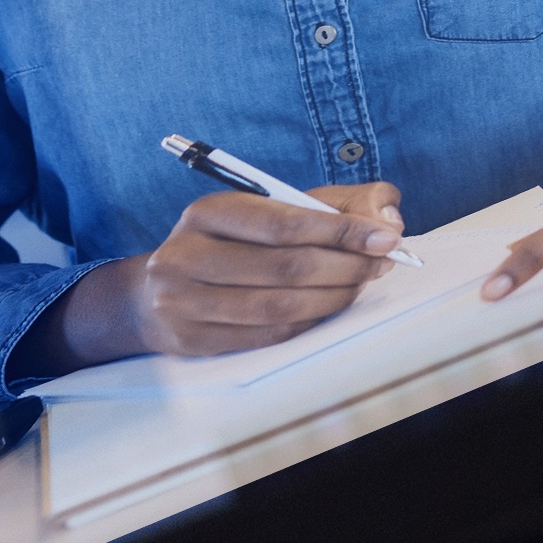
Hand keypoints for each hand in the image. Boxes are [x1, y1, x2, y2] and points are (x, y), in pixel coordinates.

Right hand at [71, 182, 399, 362]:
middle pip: (285, 267)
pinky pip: (268, 335)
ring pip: (279, 306)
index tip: (386, 238)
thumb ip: (338, 203)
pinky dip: (310, 321)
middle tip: (382, 263)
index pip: (284, 222)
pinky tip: (328, 306)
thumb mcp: (273, 207)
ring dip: (335, 296)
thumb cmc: (233, 243)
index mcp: (207, 212)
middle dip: (346, 265)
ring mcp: (182, 302)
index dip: (342, 231)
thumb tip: (387, 219)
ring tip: (360, 284)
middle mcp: (186, 255)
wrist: (155, 292)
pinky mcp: (191, 339)